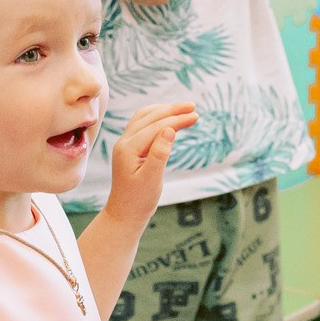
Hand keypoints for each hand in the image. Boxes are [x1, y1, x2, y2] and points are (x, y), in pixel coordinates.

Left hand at [102, 102, 196, 225]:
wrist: (125, 214)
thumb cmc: (139, 200)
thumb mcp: (152, 179)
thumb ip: (160, 154)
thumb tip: (170, 130)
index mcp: (128, 149)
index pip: (155, 127)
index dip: (176, 120)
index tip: (195, 116)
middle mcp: (123, 142)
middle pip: (149, 117)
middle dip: (171, 110)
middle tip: (193, 106)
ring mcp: (124, 144)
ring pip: (144, 118)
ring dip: (163, 111)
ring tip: (183, 109)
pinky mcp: (129, 148)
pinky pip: (142, 125)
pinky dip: (156, 118)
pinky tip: (168, 119)